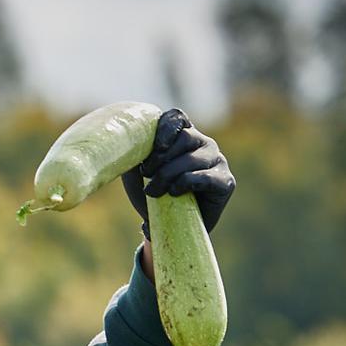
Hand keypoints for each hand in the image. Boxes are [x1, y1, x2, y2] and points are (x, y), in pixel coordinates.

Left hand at [122, 109, 234, 241]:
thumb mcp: (138, 175)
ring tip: (155, 191)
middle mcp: (203, 144)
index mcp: (184, 136)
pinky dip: (186, 183)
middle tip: (146, 175)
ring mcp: (217, 161)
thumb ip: (133, 156)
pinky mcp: (225, 181)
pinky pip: (206, 176)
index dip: (166, 127)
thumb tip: (120, 146)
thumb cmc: (155, 197)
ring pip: (192, 157)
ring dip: (169, 174)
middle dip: (161, 158)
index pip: (177, 117)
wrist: (172, 228)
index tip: (153, 146)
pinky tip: (175, 192)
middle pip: (185, 137)